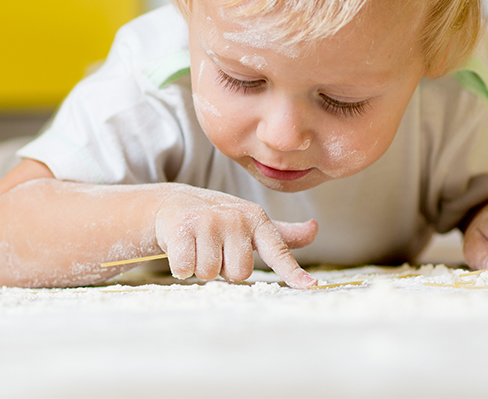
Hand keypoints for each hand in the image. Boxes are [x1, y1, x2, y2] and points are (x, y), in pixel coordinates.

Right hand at [154, 185, 317, 287]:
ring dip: (201, 267)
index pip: (278, 251)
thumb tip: (314, 229)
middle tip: (215, 249)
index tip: (310, 285)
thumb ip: (281, 234)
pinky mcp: (182, 228)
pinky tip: (181, 247)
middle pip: (240, 273)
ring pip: (211, 274)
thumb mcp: (250, 223)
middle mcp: (236, 218)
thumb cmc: (217, 219)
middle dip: (224, 268)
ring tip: (198, 246)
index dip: (294, 271)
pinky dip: (181, 266)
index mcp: (256, 219)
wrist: (173, 202)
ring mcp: (208, 222)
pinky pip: (186, 269)